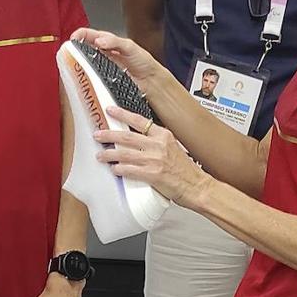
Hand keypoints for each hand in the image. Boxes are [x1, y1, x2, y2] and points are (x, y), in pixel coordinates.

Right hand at [70, 27, 163, 89]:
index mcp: (108, 42)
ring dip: (78, 62)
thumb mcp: (130, 47)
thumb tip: (99, 40)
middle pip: (84, 48)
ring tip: (72, 62)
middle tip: (68, 51)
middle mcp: (103, 54)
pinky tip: (82, 76)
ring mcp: (102, 67)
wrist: (151, 81)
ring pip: (85, 62)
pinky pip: (91, 76)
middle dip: (74, 48)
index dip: (80, 34)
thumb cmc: (143, 62)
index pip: (90, 35)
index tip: (73, 38)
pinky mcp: (103, 79)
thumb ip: (115, 41)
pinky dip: (85, 75)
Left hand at [95, 106, 211, 205]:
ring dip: (109, 154)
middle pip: (127, 136)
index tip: (110, 110)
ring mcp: (155, 160)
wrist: (198, 186)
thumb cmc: (187, 170)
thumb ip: (157, 142)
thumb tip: (138, 140)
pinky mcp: (152, 175)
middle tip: (97, 134)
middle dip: (109, 134)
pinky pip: (130, 170)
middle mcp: (158, 145)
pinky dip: (119, 169)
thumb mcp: (173, 147)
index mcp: (164, 135)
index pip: (139, 120)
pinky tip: (114, 170)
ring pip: (124, 153)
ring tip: (100, 155)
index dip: (122, 114)